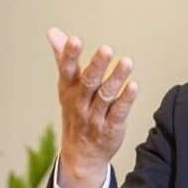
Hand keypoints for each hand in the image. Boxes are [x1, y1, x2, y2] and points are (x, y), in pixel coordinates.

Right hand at [47, 27, 137, 187]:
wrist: (80, 155)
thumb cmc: (75, 112)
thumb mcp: (66, 87)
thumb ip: (63, 59)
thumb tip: (53, 31)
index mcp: (68, 90)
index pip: (67, 71)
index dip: (70, 56)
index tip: (75, 40)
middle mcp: (80, 103)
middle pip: (88, 83)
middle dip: (97, 66)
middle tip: (106, 49)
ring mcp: (95, 117)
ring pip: (106, 96)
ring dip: (117, 79)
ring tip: (127, 62)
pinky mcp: (111, 128)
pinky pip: (118, 113)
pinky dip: (126, 100)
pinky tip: (134, 86)